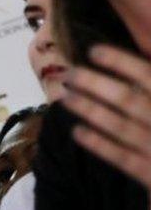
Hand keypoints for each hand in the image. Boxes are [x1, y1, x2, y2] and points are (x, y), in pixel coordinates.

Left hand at [62, 45, 150, 189]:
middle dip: (95, 85)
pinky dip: (98, 144)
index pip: (148, 76)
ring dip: (90, 110)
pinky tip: (77, 132)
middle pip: (128, 100)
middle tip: (70, 73)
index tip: (93, 51)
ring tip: (66, 97)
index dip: (120, 62)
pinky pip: (122, 158)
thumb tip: (148, 52)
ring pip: (120, 127)